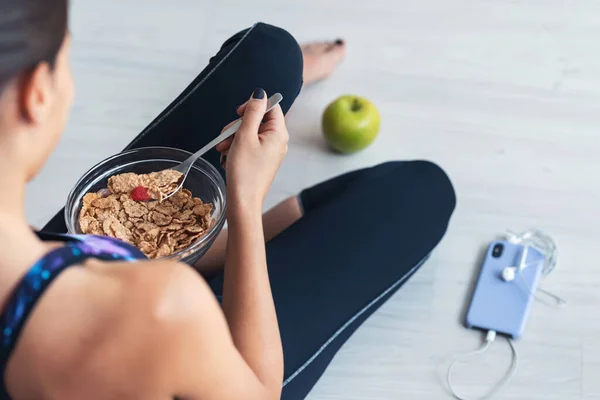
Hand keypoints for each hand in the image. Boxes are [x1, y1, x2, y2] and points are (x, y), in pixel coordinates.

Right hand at [216, 88, 288, 211]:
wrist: (243, 202)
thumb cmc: (244, 171)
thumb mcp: (245, 136)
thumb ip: (252, 112)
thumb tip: (260, 94)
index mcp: (279, 133)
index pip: (271, 106)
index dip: (253, 106)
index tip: (238, 114)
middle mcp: (278, 141)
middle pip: (258, 120)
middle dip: (238, 126)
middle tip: (225, 137)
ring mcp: (270, 152)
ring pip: (250, 133)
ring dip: (233, 138)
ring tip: (223, 150)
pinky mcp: (262, 161)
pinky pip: (248, 146)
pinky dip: (236, 148)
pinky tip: (227, 157)